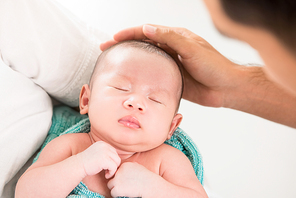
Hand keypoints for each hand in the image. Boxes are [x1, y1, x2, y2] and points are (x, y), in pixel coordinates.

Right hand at [77, 141, 120, 178]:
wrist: (77, 166)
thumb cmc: (87, 163)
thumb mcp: (97, 154)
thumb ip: (106, 153)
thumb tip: (117, 159)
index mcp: (102, 143)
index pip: (114, 152)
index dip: (111, 161)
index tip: (105, 166)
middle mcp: (104, 145)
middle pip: (116, 156)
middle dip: (113, 165)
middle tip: (106, 171)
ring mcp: (105, 152)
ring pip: (117, 162)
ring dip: (113, 169)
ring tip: (106, 173)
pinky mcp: (105, 159)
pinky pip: (114, 167)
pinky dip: (111, 173)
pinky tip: (106, 175)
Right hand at [100, 24, 240, 107]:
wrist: (226, 88)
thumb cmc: (214, 66)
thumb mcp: (192, 49)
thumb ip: (171, 38)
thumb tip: (147, 29)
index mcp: (175, 38)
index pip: (147, 32)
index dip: (129, 34)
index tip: (113, 39)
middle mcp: (171, 49)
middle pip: (143, 44)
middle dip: (124, 45)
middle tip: (106, 49)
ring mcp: (170, 64)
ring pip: (146, 59)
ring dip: (130, 59)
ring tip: (113, 62)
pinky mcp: (171, 79)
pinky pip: (152, 75)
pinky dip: (140, 74)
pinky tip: (130, 79)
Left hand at [107, 162, 156, 197]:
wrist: (150, 186)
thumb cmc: (146, 178)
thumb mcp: (138, 166)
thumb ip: (130, 166)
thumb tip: (124, 168)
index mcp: (124, 165)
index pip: (117, 172)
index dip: (121, 177)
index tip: (128, 181)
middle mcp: (120, 171)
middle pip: (113, 178)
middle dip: (117, 182)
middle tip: (125, 186)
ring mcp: (117, 179)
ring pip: (110, 185)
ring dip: (116, 188)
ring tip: (125, 190)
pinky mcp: (117, 188)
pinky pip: (112, 192)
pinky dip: (117, 195)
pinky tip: (125, 194)